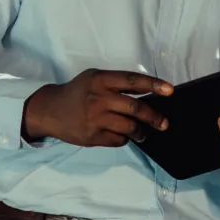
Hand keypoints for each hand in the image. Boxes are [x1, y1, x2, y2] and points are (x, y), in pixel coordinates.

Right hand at [21, 69, 173, 146]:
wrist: (50, 110)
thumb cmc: (77, 92)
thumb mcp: (93, 79)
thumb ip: (116, 84)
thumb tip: (147, 92)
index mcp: (100, 80)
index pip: (132, 81)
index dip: (153, 85)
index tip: (170, 90)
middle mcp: (99, 98)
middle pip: (135, 107)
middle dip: (153, 116)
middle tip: (164, 123)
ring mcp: (95, 119)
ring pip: (129, 127)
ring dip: (142, 131)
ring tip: (145, 133)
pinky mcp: (92, 136)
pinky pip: (118, 140)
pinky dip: (125, 138)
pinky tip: (123, 135)